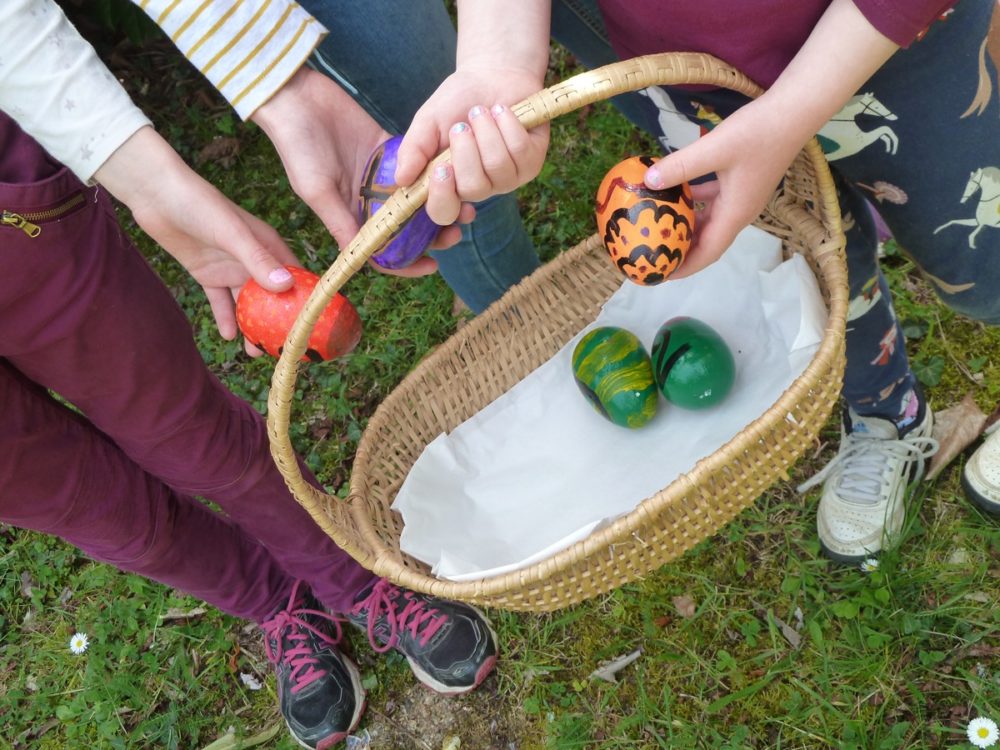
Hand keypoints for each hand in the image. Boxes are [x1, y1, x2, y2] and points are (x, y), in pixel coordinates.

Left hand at [94, 126, 298, 343]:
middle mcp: (254, 259)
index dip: (306, 299)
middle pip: (272, 296)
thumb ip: (258, 260)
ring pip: (247, 303)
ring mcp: (230, 268)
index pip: (296, 276)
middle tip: (282, 348)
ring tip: (254, 351)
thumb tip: (286, 287)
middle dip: (277, 322)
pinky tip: (228, 336)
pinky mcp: (208, 274)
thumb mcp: (233, 234)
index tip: (314, 325)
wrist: (157, 195)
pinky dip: (225, 317)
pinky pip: (220, 301)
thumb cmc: (201, 206)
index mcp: (269, 246)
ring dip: (251, 326)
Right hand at [251, 66, 455, 277]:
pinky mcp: (387, 149)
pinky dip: (434, 172)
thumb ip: (340, 221)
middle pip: (407, 228)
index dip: (406, 263)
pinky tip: (453, 173)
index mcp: (349, 216)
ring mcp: (380, 176)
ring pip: (416, 198)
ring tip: (465, 205)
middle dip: (433, 235)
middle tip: (456, 232)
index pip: (382, 249)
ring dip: (439, 204)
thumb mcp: (316, 189)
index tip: (432, 265)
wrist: (296, 97)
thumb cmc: (296, 147)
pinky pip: (416, 166)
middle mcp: (367, 200)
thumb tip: (362, 257)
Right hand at [396, 68, 548, 226]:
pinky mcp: (531, 164)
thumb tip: (400, 180)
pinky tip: (502, 112)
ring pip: (498, 167)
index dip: (442, 200)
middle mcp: (478, 188)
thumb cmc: (457, 101)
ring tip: (481, 112)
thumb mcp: (427, 122)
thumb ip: (413, 149)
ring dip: (486, 132)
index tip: (440, 171)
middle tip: (461, 126)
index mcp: (449, 185)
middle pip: (473, 189)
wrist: (492, 75)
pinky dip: (508, 124)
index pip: (444, 213)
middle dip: (466, 151)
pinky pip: (519, 151)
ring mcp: (507, 179)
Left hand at [641, 98, 802, 276]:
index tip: (660, 275)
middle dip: (682, 250)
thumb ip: (680, 166)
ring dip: (687, 226)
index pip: (708, 253)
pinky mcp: (741, 181)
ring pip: (710, 221)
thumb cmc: (758, 132)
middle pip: (707, 241)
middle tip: (654, 252)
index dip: (685, 267)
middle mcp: (739, 211)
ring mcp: (742, 197)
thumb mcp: (714, 148)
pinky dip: (695, 202)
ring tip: (660, 227)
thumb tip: (648, 180)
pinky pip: (714, 201)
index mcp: (735, 214)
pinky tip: (676, 192)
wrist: (794, 111)